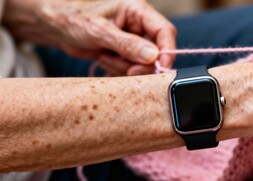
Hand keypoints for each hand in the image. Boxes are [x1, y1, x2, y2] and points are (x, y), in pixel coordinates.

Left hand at [4, 0, 176, 74]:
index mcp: (138, 11)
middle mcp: (139, 25)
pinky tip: (104, 60)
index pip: (165, 31)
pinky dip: (119, 70)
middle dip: (142, 64)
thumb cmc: (74, 18)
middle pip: (157, 51)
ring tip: (105, 57)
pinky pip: (132, 69)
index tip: (161, 68)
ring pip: (144, 64)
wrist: (56, 27)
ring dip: (125, 67)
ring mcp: (133, 41)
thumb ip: (128, 44)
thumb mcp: (100, 31)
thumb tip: (154, 56)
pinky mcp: (125, 54)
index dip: (168, 51)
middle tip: (127, 70)